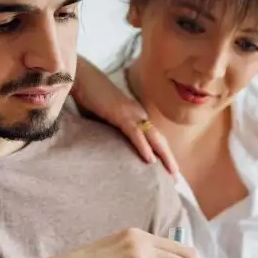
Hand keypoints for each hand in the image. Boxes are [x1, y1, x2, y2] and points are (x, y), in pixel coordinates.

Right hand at [71, 59, 178, 175]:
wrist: (80, 78)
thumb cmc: (89, 98)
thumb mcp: (102, 119)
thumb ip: (109, 132)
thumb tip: (108, 150)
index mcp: (135, 117)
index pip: (153, 138)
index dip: (163, 155)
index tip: (169, 172)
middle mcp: (138, 115)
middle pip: (159, 140)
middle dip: (170, 160)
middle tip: (177, 179)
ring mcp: (131, 114)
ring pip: (153, 138)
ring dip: (165, 156)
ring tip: (172, 173)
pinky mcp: (120, 114)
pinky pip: (135, 133)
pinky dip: (144, 146)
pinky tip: (150, 160)